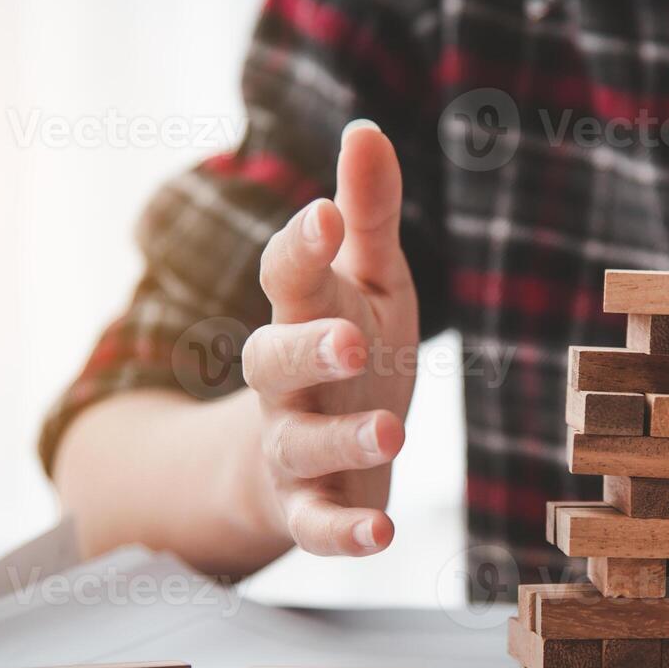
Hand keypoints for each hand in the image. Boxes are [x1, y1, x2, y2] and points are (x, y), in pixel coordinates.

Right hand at [240, 120, 418, 555]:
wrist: (309, 456)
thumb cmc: (347, 351)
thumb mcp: (368, 282)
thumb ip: (368, 216)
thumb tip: (366, 129)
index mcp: (305, 314)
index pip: (288, 276)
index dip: (301, 247)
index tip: (323, 216)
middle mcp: (288, 382)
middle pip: (273, 360)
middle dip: (307, 349)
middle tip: (349, 341)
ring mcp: (294, 447)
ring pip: (301, 443)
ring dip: (343, 439)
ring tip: (395, 433)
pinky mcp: (310, 508)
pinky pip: (317, 525)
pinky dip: (344, 533)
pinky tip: (381, 537)